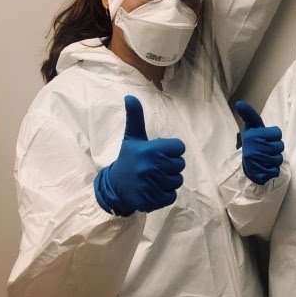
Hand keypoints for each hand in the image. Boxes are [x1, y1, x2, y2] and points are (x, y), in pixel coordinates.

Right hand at [94, 95, 185, 215]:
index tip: (159, 153)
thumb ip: (135, 117)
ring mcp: (153, 185)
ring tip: (154, 178)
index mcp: (151, 150)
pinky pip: (172, 196)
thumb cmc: (128, 159)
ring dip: (168, 181)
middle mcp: (152, 167)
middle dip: (170, 166)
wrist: (115, 186)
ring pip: (178, 181)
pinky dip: (165, 195)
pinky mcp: (152, 200)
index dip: (171, 150)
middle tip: (155, 166)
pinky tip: (153, 190)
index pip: (179, 147)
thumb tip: (129, 96)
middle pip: (180, 165)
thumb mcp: (132, 137)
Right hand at [236, 100, 283, 184]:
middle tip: (266, 149)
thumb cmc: (253, 142)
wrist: (246, 165)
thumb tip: (239, 103)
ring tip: (266, 158)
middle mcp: (255, 148)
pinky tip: (265, 167)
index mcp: (253, 135)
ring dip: (275, 159)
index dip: (274, 136)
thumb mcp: (251, 127)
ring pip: (279, 159)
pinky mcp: (260, 174)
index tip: (265, 138)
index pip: (278, 133)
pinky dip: (273, 170)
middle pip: (280, 146)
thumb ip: (249, 114)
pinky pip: (276, 171)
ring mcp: (257, 162)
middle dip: (275, 148)